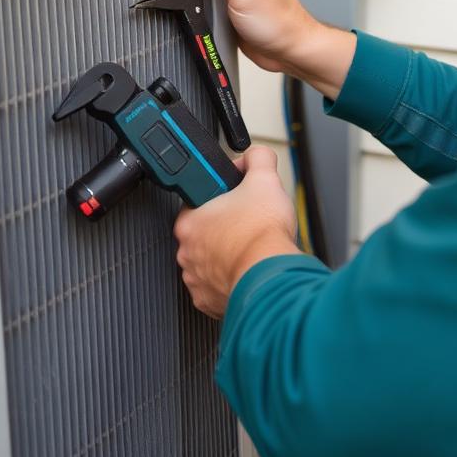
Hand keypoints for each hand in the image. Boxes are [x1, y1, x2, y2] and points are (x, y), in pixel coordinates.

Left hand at [174, 146, 300, 318]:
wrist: (270, 275)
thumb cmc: (261, 234)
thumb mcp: (264, 179)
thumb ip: (257, 159)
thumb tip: (255, 155)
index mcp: (190, 222)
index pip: (197, 204)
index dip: (218, 200)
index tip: (234, 203)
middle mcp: (187, 253)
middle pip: (205, 236)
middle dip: (225, 231)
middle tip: (247, 226)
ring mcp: (196, 280)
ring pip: (210, 264)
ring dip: (227, 258)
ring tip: (250, 250)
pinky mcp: (209, 302)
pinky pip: (217, 289)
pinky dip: (231, 281)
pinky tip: (247, 271)